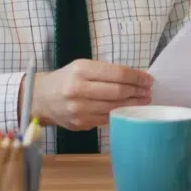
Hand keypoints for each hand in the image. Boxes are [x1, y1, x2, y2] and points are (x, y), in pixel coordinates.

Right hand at [26, 59, 152, 131]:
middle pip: (118, 92)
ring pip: (114, 107)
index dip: (136, 77)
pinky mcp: (80, 124)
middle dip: (138, 92)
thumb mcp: (81, 66)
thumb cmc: (66, 78)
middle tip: (149, 91)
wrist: (41, 98)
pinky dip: (120, 114)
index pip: (117, 73)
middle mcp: (78, 90)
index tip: (148, 79)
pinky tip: (128, 110)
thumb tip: (134, 78)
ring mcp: (79, 109)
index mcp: (81, 70)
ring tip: (143, 100)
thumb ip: (105, 72)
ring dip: (133, 104)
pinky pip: (106, 118)